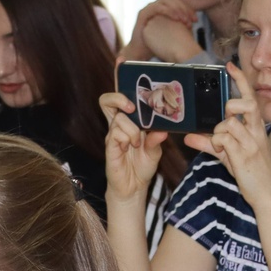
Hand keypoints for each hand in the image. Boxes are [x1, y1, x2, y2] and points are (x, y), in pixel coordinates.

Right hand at [100, 90, 166, 206]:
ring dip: (132, 130)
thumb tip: (163, 129)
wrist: (134, 187)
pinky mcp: (109, 146)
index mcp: (129, 122)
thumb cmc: (143, 166)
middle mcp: (118, 126)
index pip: (120, 99)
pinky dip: (126, 139)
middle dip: (119, 98)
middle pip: (107, 101)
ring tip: (137, 144)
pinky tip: (129, 148)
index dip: (122, 89)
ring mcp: (112, 135)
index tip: (131, 83)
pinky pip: (115, 133)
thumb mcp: (155, 151)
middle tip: (131, 107)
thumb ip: (156, 139)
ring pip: (119, 119)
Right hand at [130, 0, 195, 42]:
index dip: (188, 9)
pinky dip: (167, 11)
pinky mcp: (143, 13)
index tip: (195, 20)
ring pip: (165, 1)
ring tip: (184, 20)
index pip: (179, 2)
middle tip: (191, 20)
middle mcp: (157, 6)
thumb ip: (182, 25)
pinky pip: (157, 7)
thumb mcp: (174, 32)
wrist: (142, 52)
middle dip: (184, 8)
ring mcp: (149, 8)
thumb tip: (195, 21)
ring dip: (177, 9)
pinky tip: (176, 18)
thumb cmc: (158, 44)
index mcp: (164, 9)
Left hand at [187, 64, 270, 214]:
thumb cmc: (250, 172)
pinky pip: (224, 140)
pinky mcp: (244, 156)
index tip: (230, 66)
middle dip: (231, 105)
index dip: (240, 80)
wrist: (267, 194)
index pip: (250, 98)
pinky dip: (216, 143)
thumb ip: (209, 144)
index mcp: (256, 127)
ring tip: (220, 144)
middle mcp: (256, 132)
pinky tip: (221, 151)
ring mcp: (251, 143)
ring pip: (229, 123)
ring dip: (218, 131)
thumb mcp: (228, 155)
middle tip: (225, 117)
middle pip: (246, 104)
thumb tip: (188, 136)